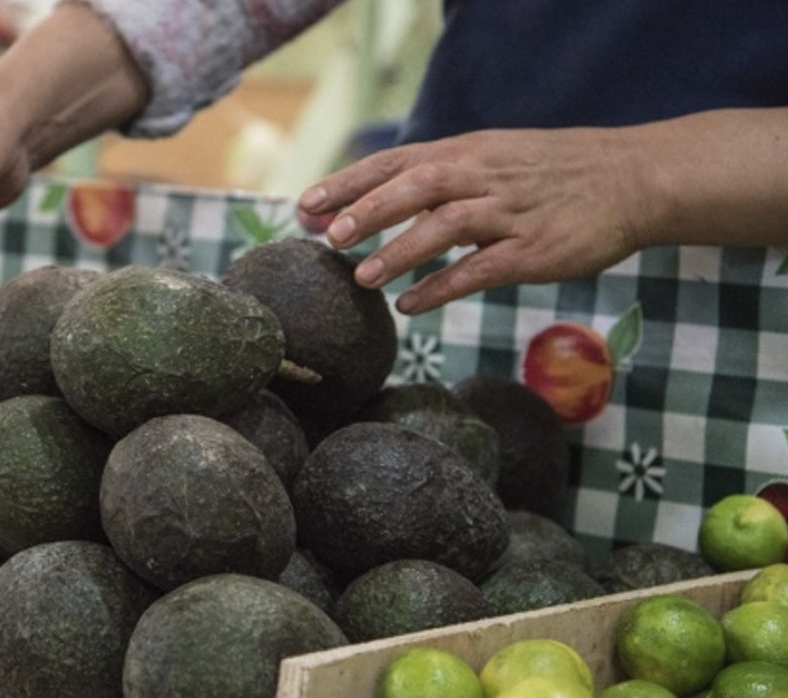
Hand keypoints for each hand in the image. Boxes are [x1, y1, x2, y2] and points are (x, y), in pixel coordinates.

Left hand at [297, 126, 657, 313]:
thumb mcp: (489, 157)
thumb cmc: (546, 174)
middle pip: (416, 186)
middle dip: (369, 211)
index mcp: (465, 153)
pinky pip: (480, 269)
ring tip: (362, 276)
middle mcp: (482, 177)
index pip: (395, 162)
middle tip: (330, 236)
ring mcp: (509, 213)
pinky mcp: (534, 250)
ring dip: (400, 251)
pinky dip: (442, 286)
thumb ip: (436, 176)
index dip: (349, 183)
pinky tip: (411, 305)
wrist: (630, 178)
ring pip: (446, 226)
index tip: (306, 204)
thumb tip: (373, 199)